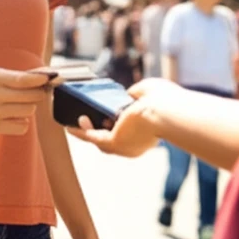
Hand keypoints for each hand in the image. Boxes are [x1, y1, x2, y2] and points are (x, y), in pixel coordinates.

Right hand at [0, 64, 52, 135]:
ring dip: (30, 105)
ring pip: (28, 111)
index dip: (38, 80)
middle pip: (29, 97)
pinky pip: (23, 127)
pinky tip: (15, 114)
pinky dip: (23, 121)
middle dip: (38, 92)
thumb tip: (43, 76)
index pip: (21, 80)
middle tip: (37, 89)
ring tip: (22, 101)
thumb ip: (13, 74)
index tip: (48, 78)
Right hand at [66, 78, 183, 157]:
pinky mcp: (114, 143)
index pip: (127, 132)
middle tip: (85, 120)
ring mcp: (124, 146)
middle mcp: (134, 145)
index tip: (107, 115)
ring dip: (87, 131)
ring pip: (100, 140)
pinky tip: (70, 126)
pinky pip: (92, 137)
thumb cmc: (165, 100)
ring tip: (75, 120)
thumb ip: (137, 93)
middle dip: (98, 131)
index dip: (116, 124)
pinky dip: (81, 132)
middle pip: (111, 139)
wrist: (168, 111)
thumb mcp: (150, 92)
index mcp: (146, 135)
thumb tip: (127, 95)